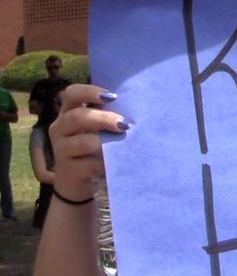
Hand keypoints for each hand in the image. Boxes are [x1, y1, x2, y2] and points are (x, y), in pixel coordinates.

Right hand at [48, 85, 127, 200]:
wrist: (78, 183)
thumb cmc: (92, 148)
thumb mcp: (97, 129)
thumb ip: (108, 115)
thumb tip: (137, 104)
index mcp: (68, 113)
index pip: (71, 94)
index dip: (90, 92)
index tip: (113, 96)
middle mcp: (60, 128)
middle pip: (77, 117)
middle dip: (104, 118)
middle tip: (124, 124)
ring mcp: (61, 150)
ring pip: (82, 142)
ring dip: (106, 142)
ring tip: (123, 144)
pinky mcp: (69, 170)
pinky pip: (89, 165)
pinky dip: (106, 164)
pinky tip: (117, 164)